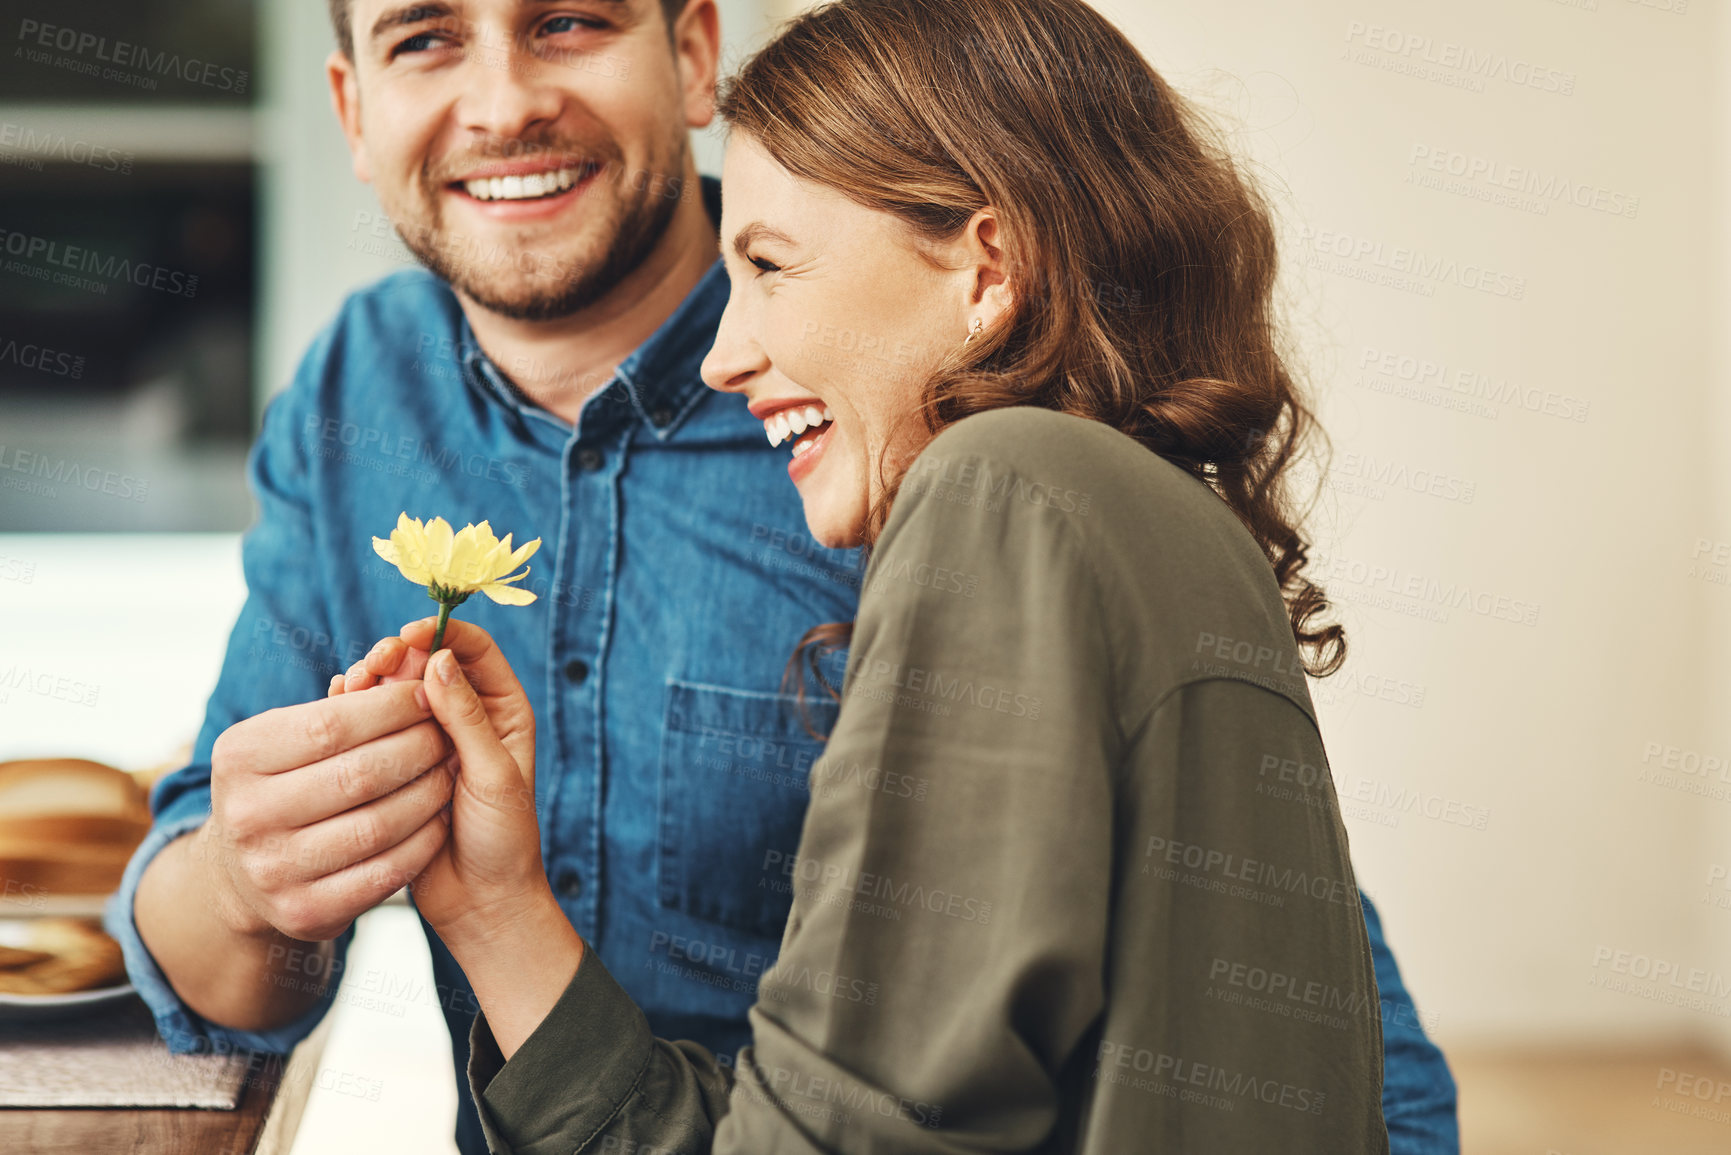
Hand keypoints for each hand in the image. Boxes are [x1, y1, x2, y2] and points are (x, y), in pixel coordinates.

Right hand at [203, 675, 455, 941]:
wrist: (249, 875)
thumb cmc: (288, 784)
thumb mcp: (289, 739)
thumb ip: (343, 707)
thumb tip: (424, 667)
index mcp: (238, 756)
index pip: (332, 723)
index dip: (392, 706)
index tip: (430, 692)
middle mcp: (246, 815)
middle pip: (360, 773)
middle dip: (419, 747)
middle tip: (449, 733)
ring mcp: (272, 871)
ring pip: (378, 825)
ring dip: (429, 793)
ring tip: (450, 770)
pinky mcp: (305, 913)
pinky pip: (384, 872)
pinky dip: (423, 841)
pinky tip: (441, 817)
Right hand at [337, 620, 546, 950]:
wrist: (480, 902)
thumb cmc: (502, 841)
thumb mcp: (493, 776)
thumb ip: (467, 719)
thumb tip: (438, 658)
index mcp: (501, 710)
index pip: (472, 649)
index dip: (440, 633)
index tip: (407, 636)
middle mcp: (463, 719)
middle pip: (424, 665)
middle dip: (395, 660)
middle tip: (369, 667)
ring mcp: (424, 742)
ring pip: (393, 695)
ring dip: (371, 688)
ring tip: (353, 689)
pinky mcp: (392, 768)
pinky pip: (369, 729)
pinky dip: (353, 715)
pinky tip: (339, 708)